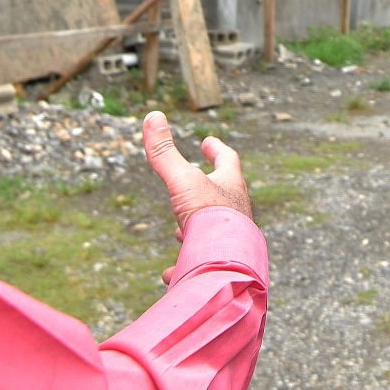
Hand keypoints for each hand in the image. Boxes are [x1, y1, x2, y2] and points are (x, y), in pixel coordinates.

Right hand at [141, 110, 250, 262]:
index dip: (217, 149)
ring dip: (196, 226)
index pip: (228, 160)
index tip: (209, 142)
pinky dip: (185, 264)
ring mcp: (232, 239)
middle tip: (197, 183)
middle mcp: (237, 211)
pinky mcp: (222, 263)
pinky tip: (171, 273)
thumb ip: (165, 152)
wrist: (229, 264)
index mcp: (230, 186)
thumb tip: (152, 115)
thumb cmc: (210, 218)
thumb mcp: (182, 180)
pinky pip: (202, 262)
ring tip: (179, 232)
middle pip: (224, 193)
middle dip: (208, 188)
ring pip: (214, 228)